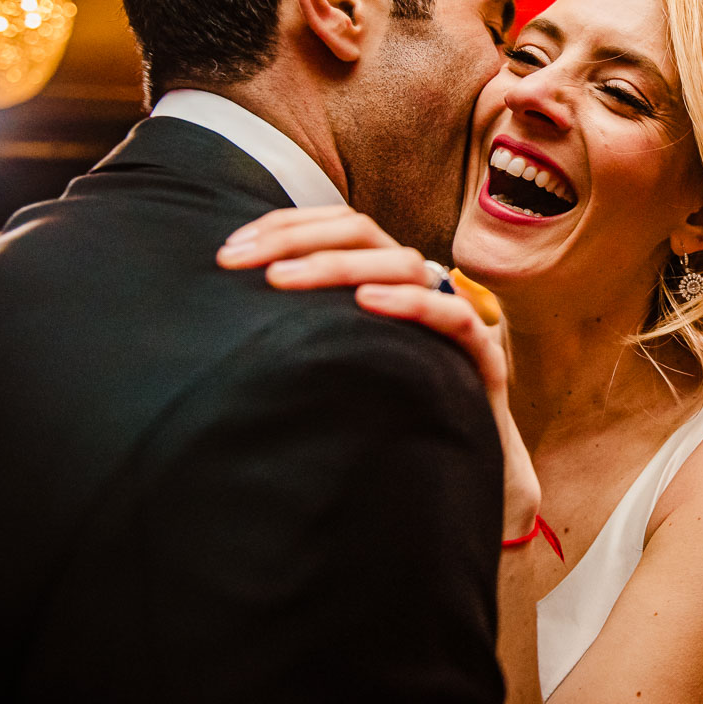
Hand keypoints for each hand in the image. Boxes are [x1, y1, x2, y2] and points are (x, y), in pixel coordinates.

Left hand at [218, 206, 540, 535]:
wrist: (457, 478)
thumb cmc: (388, 421)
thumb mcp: (335, 366)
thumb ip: (301, 334)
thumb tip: (221, 316)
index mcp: (384, 280)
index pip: (337, 226)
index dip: (284, 226)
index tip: (230, 252)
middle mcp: (418, 287)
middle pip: (363, 232)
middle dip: (296, 239)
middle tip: (242, 262)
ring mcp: (451, 317)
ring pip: (404, 264)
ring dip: (340, 265)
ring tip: (285, 279)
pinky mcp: (481, 356)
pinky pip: (453, 316)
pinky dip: (411, 303)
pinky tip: (368, 303)